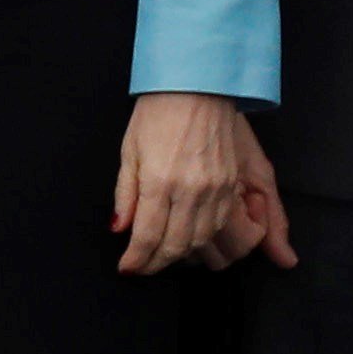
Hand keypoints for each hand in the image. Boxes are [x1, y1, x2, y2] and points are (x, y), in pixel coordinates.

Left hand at [114, 93, 296, 276]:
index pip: (148, 236)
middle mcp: (190, 190)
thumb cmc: (157, 112)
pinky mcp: (232, 184)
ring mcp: (215, 189)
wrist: (198, 85)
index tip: (127, 268)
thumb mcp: (130, 150)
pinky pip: (221, 225)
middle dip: (156, 263)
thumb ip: (125, 194)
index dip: (137, 259)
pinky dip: (205, 239)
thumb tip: (119, 229)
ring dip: (181, 255)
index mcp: (160, 181)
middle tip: (143, 267)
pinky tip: (191, 239)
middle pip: (176, 245)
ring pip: (201, 240)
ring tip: (163, 256)